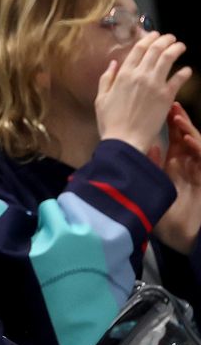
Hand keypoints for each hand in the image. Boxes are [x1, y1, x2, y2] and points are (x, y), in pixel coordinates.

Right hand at [95, 33, 189, 154]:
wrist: (125, 139)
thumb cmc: (110, 121)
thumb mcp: (101, 98)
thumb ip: (107, 78)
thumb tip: (114, 63)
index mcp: (123, 74)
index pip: (138, 50)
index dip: (148, 39)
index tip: (154, 35)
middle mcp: (140, 75)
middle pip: (155, 51)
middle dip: (164, 40)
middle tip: (170, 38)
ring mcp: (155, 85)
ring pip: (168, 60)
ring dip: (175, 49)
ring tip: (180, 46)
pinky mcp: (166, 97)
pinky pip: (178, 80)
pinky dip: (184, 72)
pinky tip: (188, 69)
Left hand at [154, 106, 200, 253]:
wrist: (184, 238)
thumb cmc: (168, 216)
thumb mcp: (155, 187)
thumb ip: (152, 167)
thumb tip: (148, 146)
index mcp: (176, 166)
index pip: (175, 140)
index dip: (170, 125)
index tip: (161, 109)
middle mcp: (189, 166)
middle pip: (187, 139)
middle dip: (180, 122)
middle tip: (171, 106)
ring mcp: (199, 172)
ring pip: (197, 147)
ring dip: (189, 132)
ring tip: (178, 117)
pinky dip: (197, 150)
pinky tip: (190, 141)